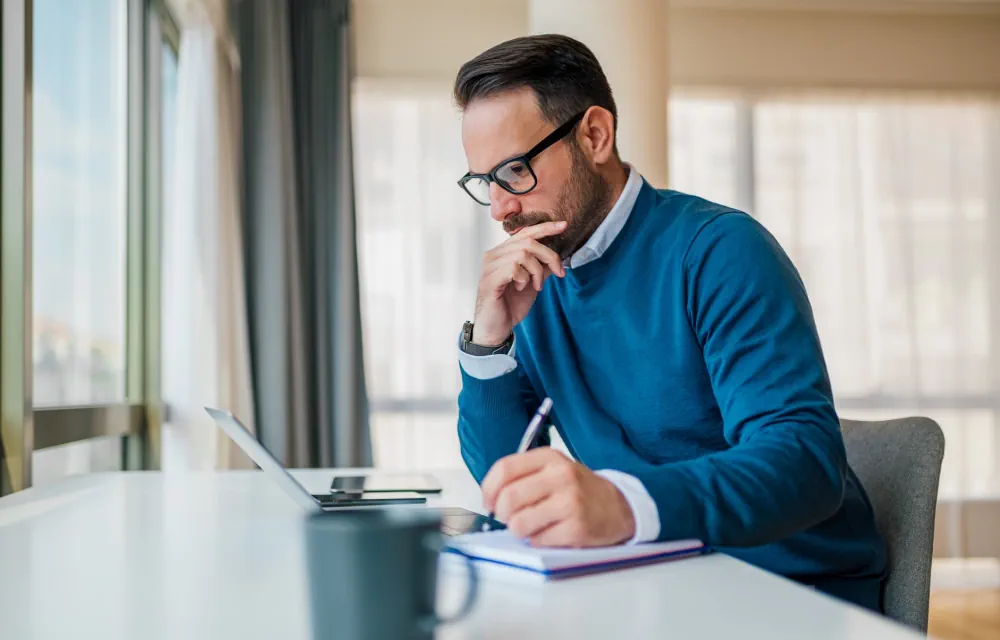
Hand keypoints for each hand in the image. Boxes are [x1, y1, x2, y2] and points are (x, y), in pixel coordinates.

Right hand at [472, 222, 566, 344]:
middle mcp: (494, 255)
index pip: (525, 233)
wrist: (497, 329)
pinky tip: (521, 288)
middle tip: (558, 273)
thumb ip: (542, 268)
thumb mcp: (533, 283)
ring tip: (535, 286)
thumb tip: (557, 258)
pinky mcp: (490, 279)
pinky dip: (524, 278)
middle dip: (549, 256)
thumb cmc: (510, 306)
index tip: (564, 225)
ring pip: (522, 254)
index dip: (545, 227)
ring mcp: (490, 267)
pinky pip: (514, 268)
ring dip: (536, 271)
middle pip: (528, 242)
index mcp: (503, 253)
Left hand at [482, 448, 635, 546]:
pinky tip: (551, 532)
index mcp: (550, 458)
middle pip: (509, 498)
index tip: (489, 502)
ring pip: (519, 523)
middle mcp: (561, 476)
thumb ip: (522, 476)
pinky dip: (538, 540)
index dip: (488, 489)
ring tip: (533, 525)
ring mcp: (570, 502)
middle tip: (510, 518)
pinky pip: (538, 540)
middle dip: (503, 514)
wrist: (618, 506)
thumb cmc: (578, 490)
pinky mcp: (576, 528)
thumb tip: (490, 499)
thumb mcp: (552, 469)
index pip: (505, 469)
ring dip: (519, 530)